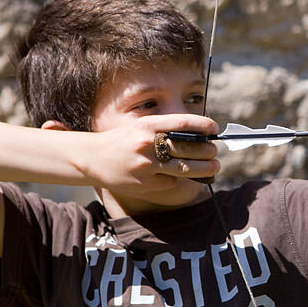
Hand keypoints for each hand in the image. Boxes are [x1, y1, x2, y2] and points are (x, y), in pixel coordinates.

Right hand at [80, 114, 219, 195]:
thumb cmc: (122, 141)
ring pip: (184, 168)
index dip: (204, 126)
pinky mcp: (144, 183)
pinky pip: (169, 181)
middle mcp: (147, 144)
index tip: (215, 129)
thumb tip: (198, 135)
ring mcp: (146, 165)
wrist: (92, 158)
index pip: (183, 123)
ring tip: (215, 167)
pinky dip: (176, 179)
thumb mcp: (140, 127)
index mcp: (147, 125)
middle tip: (215, 152)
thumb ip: (164, 129)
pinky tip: (175, 175)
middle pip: (188, 148)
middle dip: (208, 151)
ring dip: (204, 169)